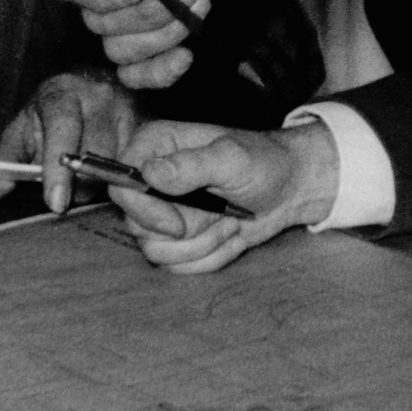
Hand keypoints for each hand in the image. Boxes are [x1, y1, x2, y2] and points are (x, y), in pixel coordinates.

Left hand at [0, 71, 136, 211]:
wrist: (97, 84)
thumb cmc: (54, 112)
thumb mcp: (25, 128)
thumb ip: (5, 160)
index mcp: (62, 93)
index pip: (62, 130)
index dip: (58, 169)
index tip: (55, 203)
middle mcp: (100, 95)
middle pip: (92, 156)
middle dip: (77, 185)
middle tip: (65, 193)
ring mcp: (130, 109)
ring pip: (116, 166)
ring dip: (99, 186)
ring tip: (85, 180)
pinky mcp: (152, 126)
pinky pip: (136, 166)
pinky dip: (120, 180)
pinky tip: (110, 176)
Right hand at [110, 116, 340, 273]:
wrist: (291, 188)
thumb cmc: (265, 163)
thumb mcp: (233, 159)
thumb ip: (192, 165)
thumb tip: (150, 173)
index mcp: (157, 146)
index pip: (120, 185)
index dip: (143, 211)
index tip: (177, 224)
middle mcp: (152, 179)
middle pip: (135, 224)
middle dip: (184, 234)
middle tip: (222, 216)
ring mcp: (164, 211)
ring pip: (156, 250)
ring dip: (202, 246)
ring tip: (231, 222)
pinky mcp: (178, 238)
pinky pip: (178, 265)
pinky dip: (211, 257)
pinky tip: (233, 235)